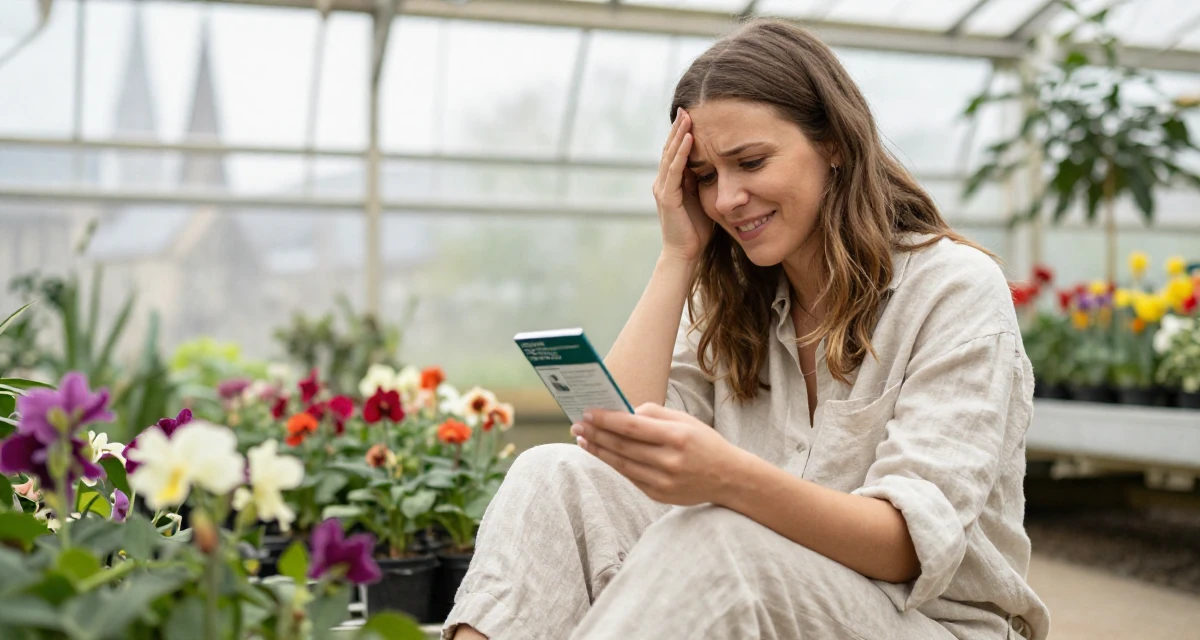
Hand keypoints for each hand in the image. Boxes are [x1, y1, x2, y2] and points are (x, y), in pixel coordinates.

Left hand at [572, 403, 740, 505]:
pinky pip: (630, 477)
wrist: (730, 478)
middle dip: (596, 434)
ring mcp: (663, 481)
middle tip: (577, 425)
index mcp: (677, 437)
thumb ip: (653, 414)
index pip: (631, 427)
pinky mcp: (659, 495)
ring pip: (621, 464)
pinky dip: (613, 464)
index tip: (588, 412)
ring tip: (583, 439)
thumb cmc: (704, 443)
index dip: (606, 420)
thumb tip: (621, 411)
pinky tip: (602, 453)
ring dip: (599, 450)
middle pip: (622, 446)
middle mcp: (669, 461)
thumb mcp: (685, 421)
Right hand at [653, 109, 712, 263]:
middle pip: (670, 148)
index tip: (691, 114)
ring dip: (678, 135)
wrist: (685, 253)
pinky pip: (675, 170)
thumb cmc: (696, 229)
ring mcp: (663, 188)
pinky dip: (682, 153)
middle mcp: (664, 182)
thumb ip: (704, 181)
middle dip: (678, 128)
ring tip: (686, 116)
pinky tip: (688, 139)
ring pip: (670, 155)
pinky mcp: (668, 197)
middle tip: (686, 107)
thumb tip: (716, 165)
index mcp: (672, 182)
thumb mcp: (702, 198)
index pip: (676, 152)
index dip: (681, 133)